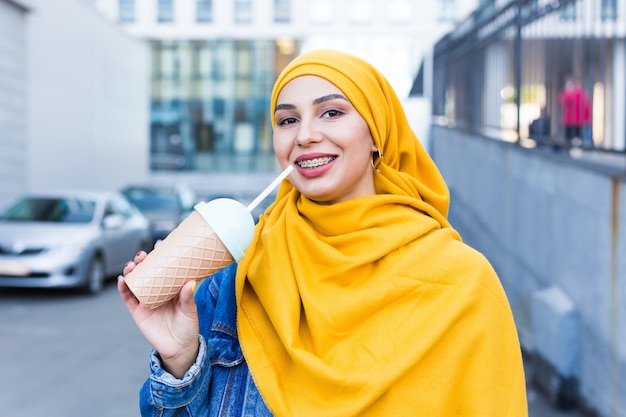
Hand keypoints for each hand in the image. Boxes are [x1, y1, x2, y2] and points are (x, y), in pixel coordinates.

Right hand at [118, 250, 199, 378]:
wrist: (179, 348)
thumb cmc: (188, 327)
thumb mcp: (190, 311)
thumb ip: (187, 297)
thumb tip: (190, 282)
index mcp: (171, 287)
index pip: (164, 268)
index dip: (161, 256)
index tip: (160, 244)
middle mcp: (157, 291)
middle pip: (147, 272)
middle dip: (143, 261)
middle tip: (143, 254)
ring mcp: (146, 300)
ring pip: (136, 281)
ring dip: (132, 271)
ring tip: (133, 265)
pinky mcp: (138, 311)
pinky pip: (128, 297)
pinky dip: (123, 288)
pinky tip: (122, 280)